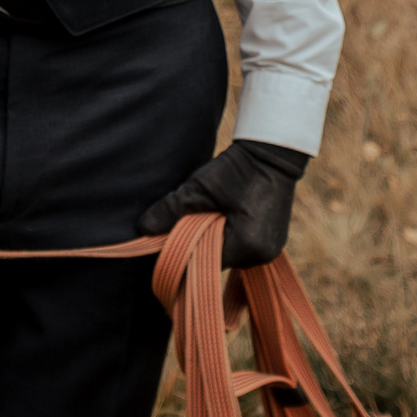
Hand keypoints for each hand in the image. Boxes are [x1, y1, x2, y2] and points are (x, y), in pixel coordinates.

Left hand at [137, 140, 310, 267]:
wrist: (273, 154)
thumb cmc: (238, 169)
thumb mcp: (201, 188)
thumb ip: (172, 210)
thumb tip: (143, 229)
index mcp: (246, 246)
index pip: (205, 263)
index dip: (186, 250)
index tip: (173, 235)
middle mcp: (262, 256)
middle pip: (217, 260)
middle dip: (200, 243)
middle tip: (194, 218)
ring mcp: (270, 250)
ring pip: (230, 254)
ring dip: (216, 239)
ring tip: (213, 213)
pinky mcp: (273, 242)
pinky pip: (243, 247)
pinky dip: (230, 235)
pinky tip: (227, 215)